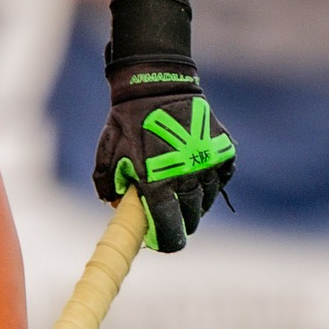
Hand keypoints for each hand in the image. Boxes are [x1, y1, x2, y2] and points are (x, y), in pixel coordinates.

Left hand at [93, 0, 235, 252]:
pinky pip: (222, 177)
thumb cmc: (127, 122)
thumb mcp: (107, 154)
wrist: (157, 86)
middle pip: (191, 217)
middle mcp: (186, 177)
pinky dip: (212, 182)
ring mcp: (207, 163)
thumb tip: (115, 205)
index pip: (170, 228)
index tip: (163, 243)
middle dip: (182, 222)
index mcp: (157, 184)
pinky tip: (199, 177)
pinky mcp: (222, 149)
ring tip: (184, 196)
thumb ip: (107, 185)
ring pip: (207, 198)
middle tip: (173, 219)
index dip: (168, 241)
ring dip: (197, 203)